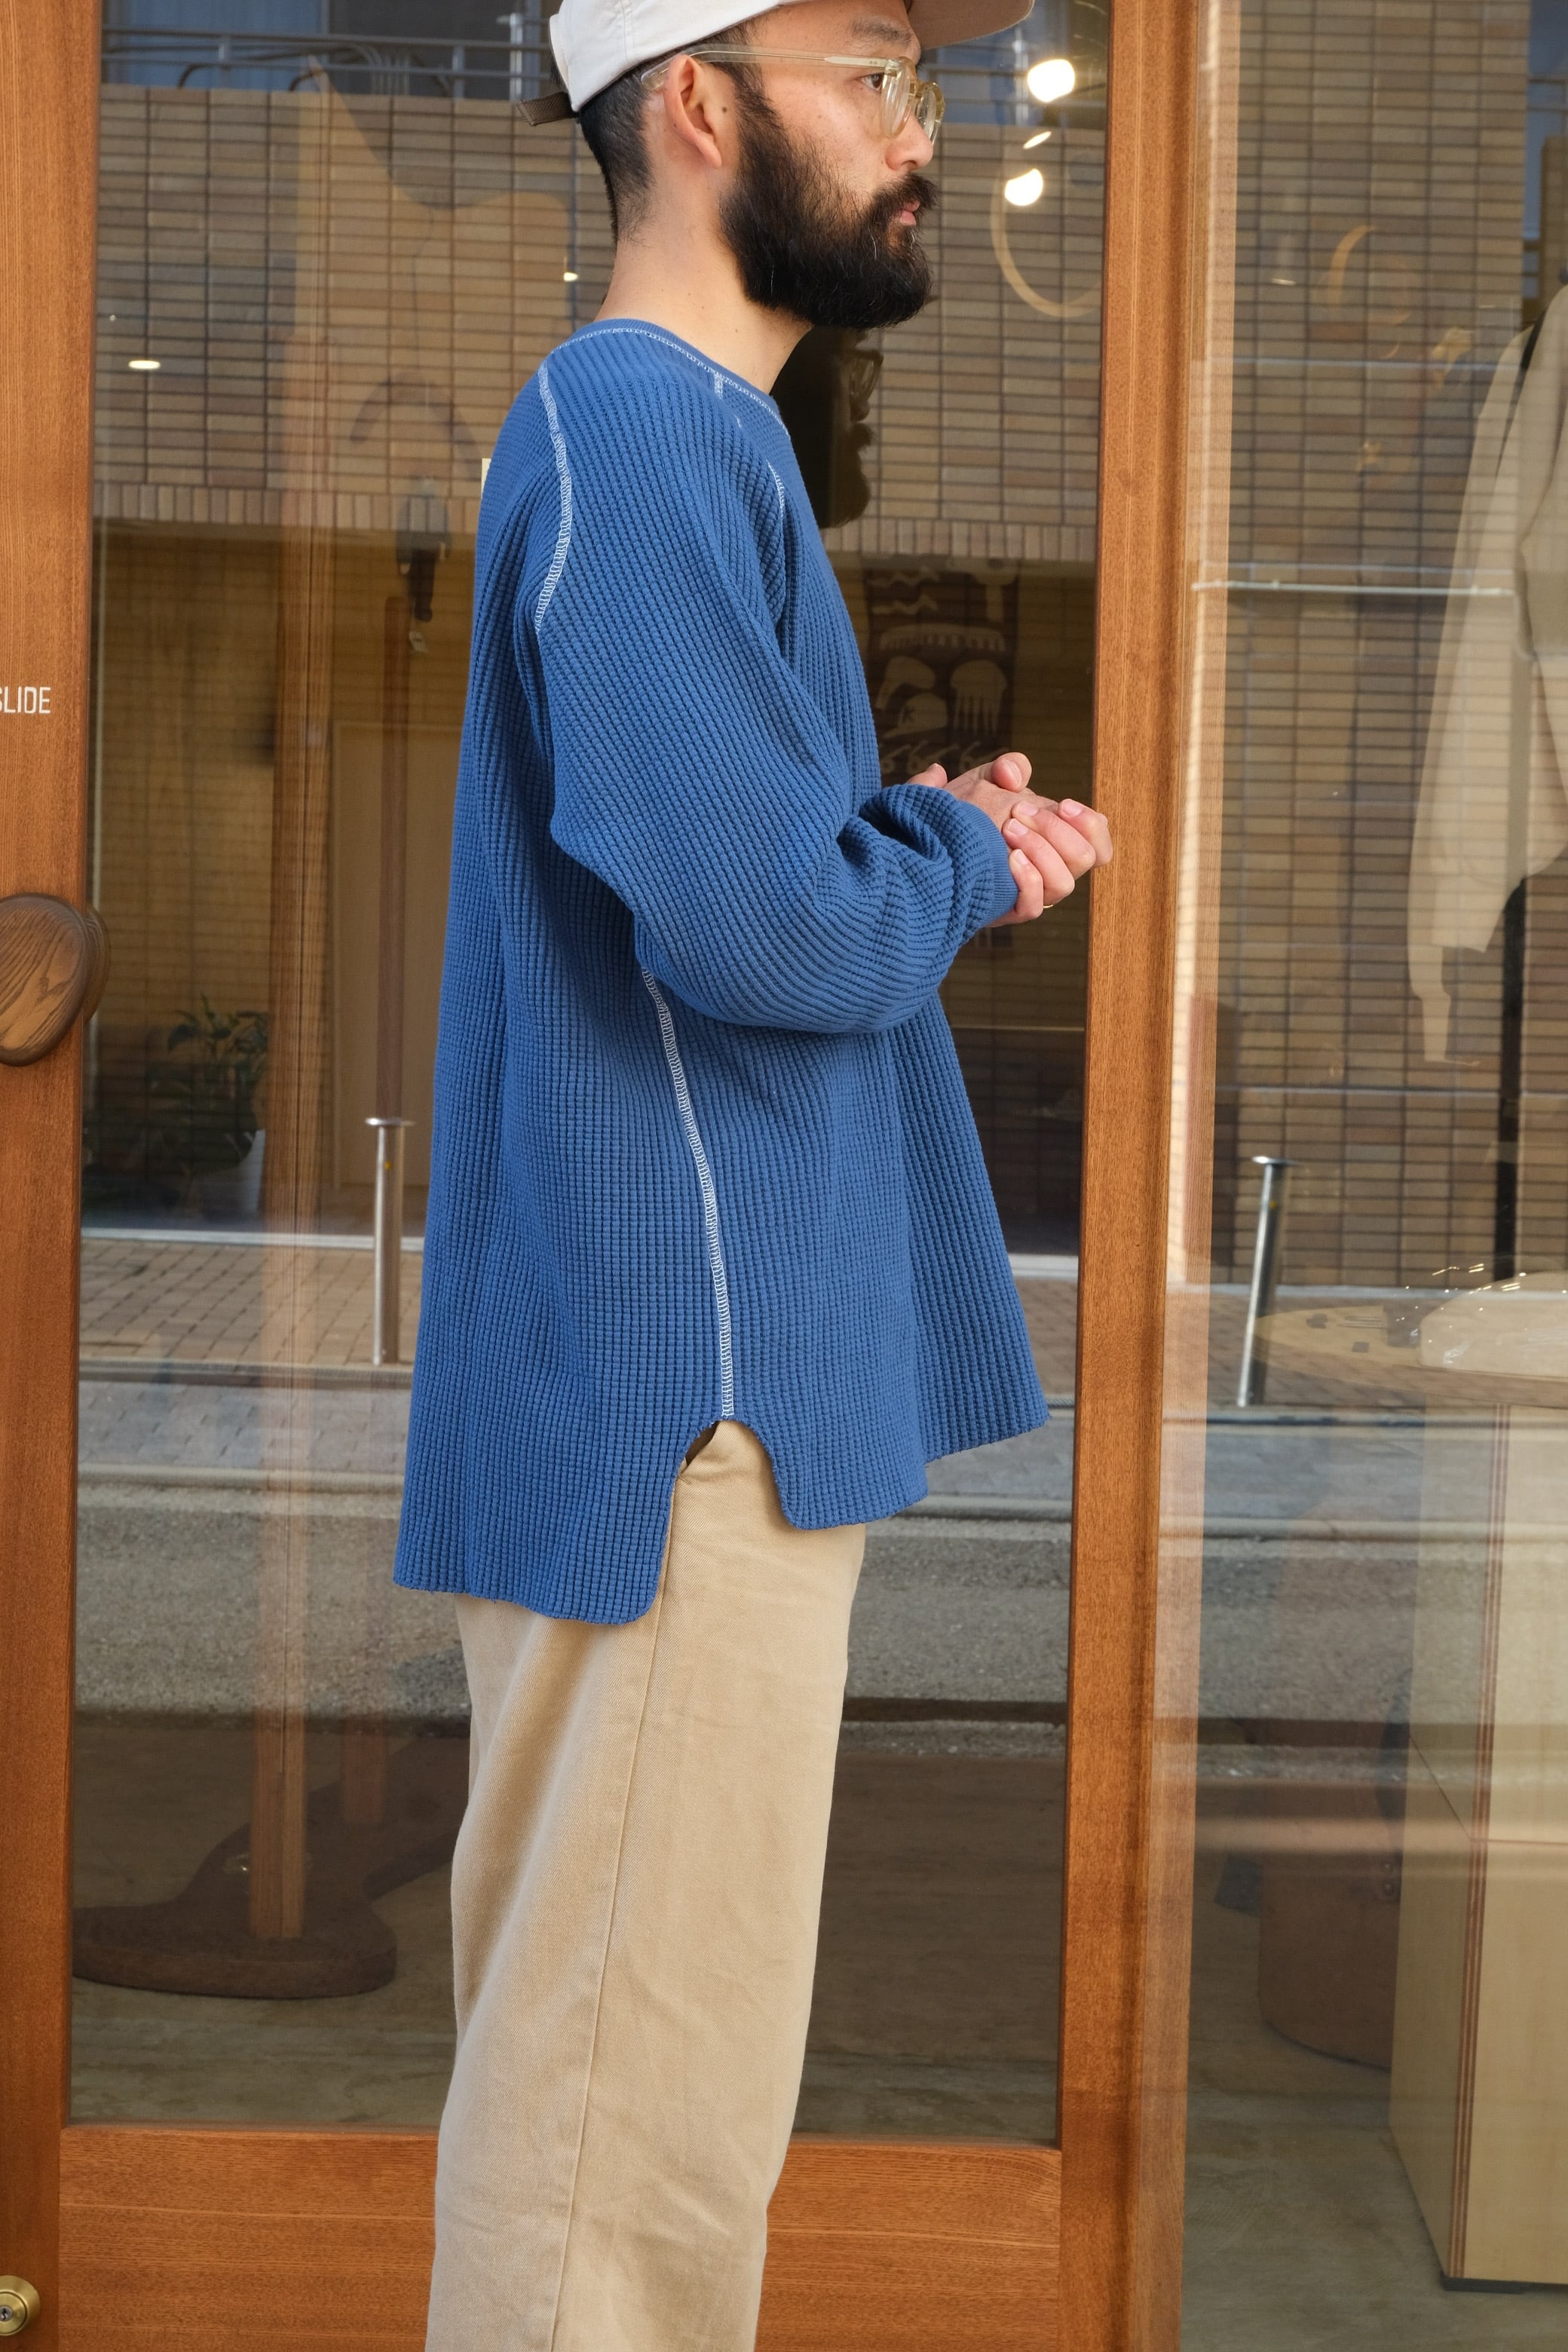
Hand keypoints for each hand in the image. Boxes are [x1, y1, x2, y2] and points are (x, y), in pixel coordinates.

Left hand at [908, 753, 1112, 923]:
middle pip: (1086, 858)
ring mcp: (1033, 892)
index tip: (1063, 805)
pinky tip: (1008, 859)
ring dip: (1041, 851)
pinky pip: (1035, 907)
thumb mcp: (983, 781)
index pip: (1098, 841)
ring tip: (1008, 831)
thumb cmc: (962, 815)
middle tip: (1018, 812)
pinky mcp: (1009, 911)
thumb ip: (1004, 768)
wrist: (927, 847)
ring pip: (1064, 884)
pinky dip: (1028, 881)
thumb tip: (1012, 774)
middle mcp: (1051, 868)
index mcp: (1056, 839)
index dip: (1090, 824)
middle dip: (1057, 830)